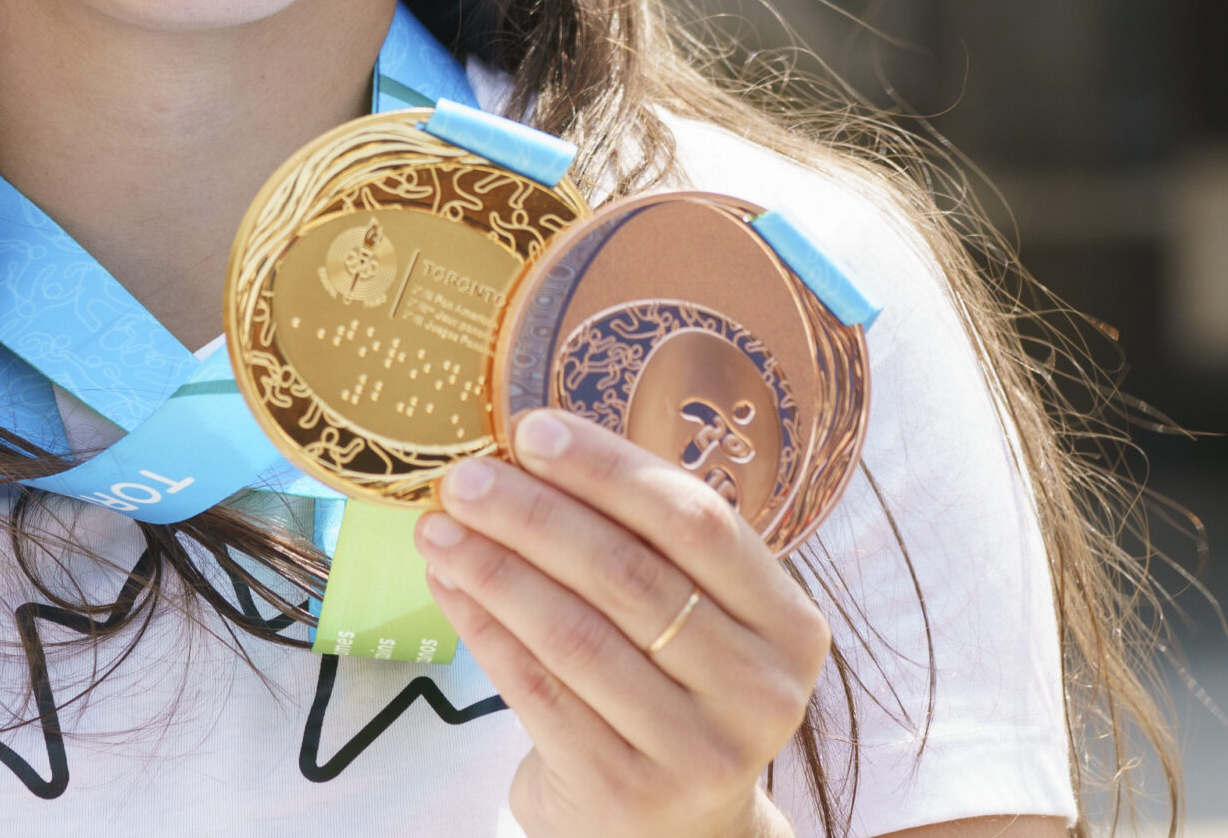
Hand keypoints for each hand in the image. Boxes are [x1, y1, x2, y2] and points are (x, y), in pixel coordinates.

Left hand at [417, 410, 829, 837]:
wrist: (681, 830)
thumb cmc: (675, 686)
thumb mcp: (697, 619)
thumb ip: (645, 543)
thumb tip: (529, 448)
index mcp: (788, 625)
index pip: (696, 522)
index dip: (608, 470)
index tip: (530, 429)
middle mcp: (758, 691)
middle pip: (628, 576)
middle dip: (533, 516)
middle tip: (464, 477)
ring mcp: (698, 749)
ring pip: (576, 634)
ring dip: (494, 570)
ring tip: (438, 526)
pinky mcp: (628, 790)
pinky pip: (538, 691)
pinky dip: (485, 629)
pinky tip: (449, 585)